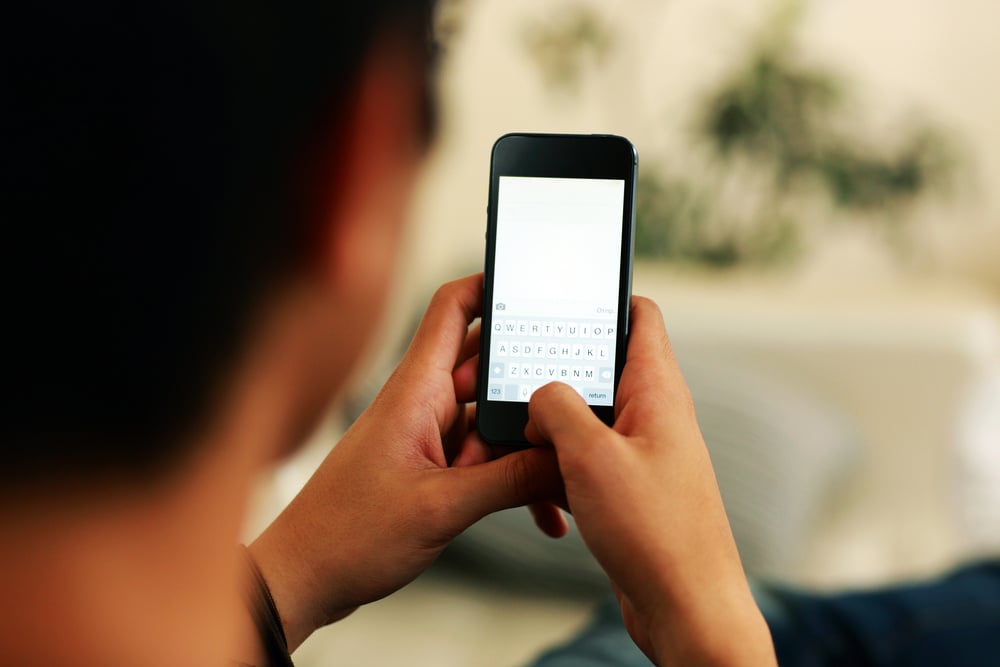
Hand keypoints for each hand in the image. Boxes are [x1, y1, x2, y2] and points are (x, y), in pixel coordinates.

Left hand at [250, 274, 561, 649]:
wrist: (303, 579)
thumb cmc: (347, 535)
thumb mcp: (442, 508)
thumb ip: (511, 480)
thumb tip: (565, 458)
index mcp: (416, 391)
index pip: (453, 308)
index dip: (493, 285)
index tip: (540, 286)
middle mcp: (423, 404)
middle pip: (490, 367)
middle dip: (536, 384)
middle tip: (583, 400)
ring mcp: (428, 436)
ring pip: (493, 420)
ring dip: (528, 445)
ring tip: (568, 470)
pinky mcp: (431, 469)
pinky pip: (485, 460)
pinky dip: (514, 480)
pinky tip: (543, 511)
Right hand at [525, 297, 775, 665]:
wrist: (686, 608)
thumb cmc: (655, 532)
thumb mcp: (592, 457)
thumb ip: (557, 408)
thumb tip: (540, 396)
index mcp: (658, 391)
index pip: (638, 316)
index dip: (601, 296)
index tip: (559, 291)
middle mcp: (654, 415)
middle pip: (602, 365)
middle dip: (557, 366)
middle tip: (514, 368)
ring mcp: (643, 452)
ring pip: (588, 415)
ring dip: (552, 421)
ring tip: (515, 427)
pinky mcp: (630, 488)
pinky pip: (586, 457)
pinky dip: (558, 460)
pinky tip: (534, 476)